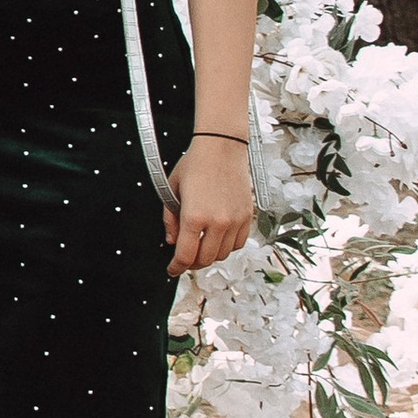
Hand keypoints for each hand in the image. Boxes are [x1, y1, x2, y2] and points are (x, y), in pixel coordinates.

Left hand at [166, 132, 253, 277]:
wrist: (221, 147)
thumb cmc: (194, 164)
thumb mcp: (172, 189)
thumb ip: (170, 219)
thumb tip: (172, 241)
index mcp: (194, 216)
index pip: (185, 255)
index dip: (176, 267)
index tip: (172, 270)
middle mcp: (217, 222)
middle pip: (205, 259)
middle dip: (192, 264)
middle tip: (185, 260)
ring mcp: (234, 220)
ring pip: (223, 254)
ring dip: (210, 256)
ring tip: (201, 249)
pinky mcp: (247, 216)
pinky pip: (239, 243)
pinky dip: (228, 247)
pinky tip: (218, 240)